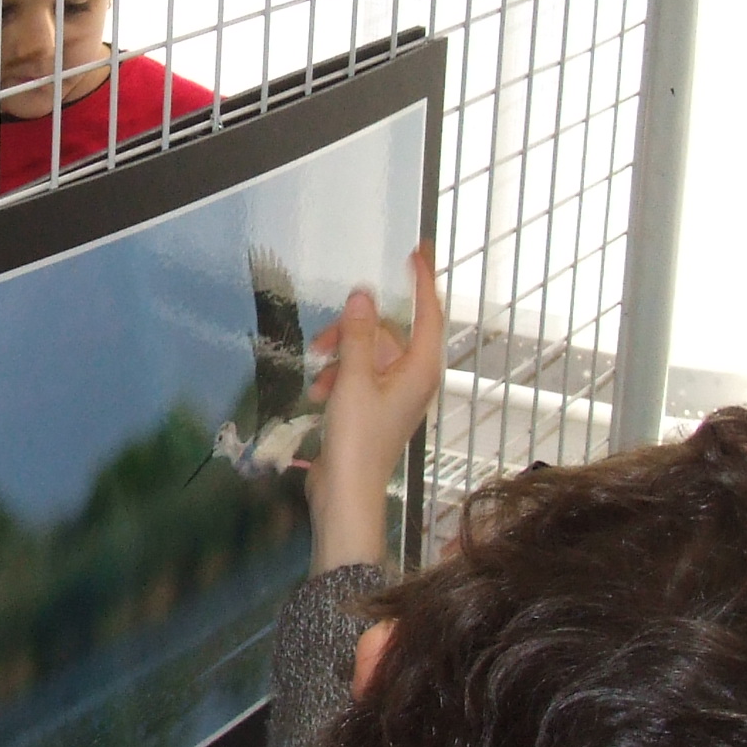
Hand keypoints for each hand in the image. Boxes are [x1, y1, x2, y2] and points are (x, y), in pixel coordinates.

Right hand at [304, 246, 443, 572]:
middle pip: (388, 334)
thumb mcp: (354, 380)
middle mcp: (413, 380)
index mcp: (420, 370)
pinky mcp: (375, 409)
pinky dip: (339, 378)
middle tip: (324, 338)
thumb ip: (358, 335)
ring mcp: (394, 395)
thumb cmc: (357, 441)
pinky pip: (359, 376)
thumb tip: (364, 295)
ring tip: (317, 372)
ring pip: (369, 354)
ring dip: (341, 356)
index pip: (428, 314)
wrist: (346, 494)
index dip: (423, 281)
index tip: (417, 252)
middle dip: (355, 331)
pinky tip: (319, 394)